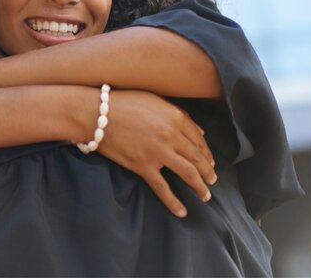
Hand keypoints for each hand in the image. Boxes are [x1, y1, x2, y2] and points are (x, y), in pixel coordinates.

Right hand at [97, 90, 216, 217]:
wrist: (97, 113)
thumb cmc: (124, 102)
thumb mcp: (154, 100)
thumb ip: (178, 113)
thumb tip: (199, 130)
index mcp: (175, 117)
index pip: (199, 139)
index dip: (207, 152)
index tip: (210, 161)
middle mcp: (171, 135)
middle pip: (197, 158)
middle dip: (208, 171)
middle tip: (212, 179)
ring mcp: (157, 152)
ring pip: (188, 174)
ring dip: (200, 187)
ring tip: (205, 195)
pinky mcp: (143, 166)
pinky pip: (163, 188)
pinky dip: (174, 202)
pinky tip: (182, 211)